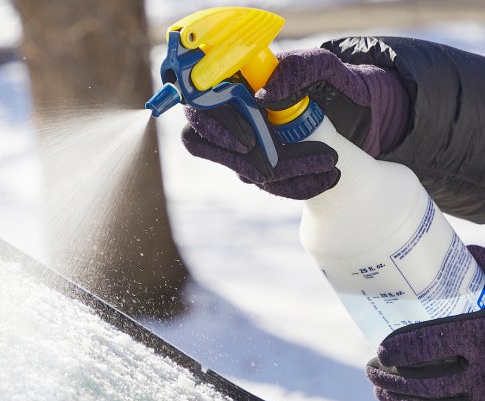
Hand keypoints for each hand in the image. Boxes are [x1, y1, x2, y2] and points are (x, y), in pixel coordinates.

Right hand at [181, 47, 410, 199]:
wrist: (352, 103)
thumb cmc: (328, 79)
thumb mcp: (320, 65)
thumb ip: (298, 67)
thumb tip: (266, 96)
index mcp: (229, 87)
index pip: (199, 114)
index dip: (217, 130)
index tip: (250, 140)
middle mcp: (228, 119)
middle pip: (219, 152)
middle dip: (257, 161)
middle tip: (299, 158)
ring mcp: (242, 147)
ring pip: (247, 172)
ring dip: (286, 175)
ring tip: (328, 166)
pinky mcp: (263, 167)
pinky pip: (271, 185)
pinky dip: (299, 185)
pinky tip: (327, 179)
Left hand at [366, 245, 484, 400]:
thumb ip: (484, 267)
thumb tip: (461, 248)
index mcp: (480, 333)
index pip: (437, 345)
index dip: (406, 350)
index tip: (381, 349)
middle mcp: (483, 367)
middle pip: (431, 380)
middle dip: (394, 377)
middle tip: (369, 368)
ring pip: (435, 400)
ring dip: (400, 395)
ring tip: (375, 383)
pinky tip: (392, 399)